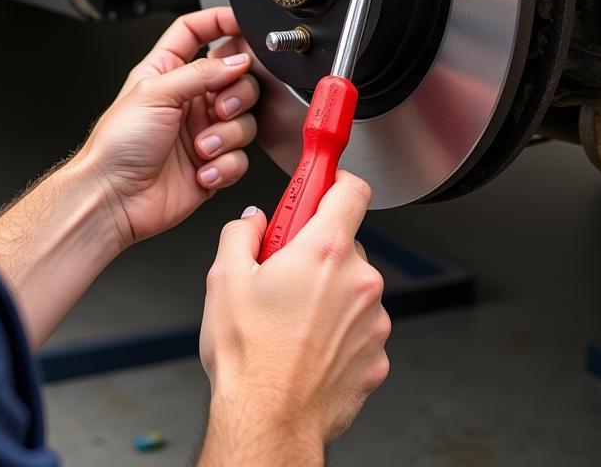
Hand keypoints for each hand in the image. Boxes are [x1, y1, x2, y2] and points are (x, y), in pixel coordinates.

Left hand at [73, 7, 259, 247]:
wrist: (113, 198)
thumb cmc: (116, 145)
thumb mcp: (154, 93)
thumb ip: (200, 73)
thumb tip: (237, 61)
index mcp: (167, 72)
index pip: (197, 32)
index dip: (220, 22)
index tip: (243, 23)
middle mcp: (188, 99)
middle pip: (235, 77)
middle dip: (236, 94)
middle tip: (220, 107)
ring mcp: (203, 131)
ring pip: (244, 120)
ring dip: (226, 135)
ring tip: (201, 147)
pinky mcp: (213, 164)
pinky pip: (241, 158)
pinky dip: (225, 165)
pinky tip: (202, 170)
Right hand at [198, 172, 389, 461]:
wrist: (267, 421)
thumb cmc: (248, 357)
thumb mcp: (224, 277)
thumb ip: (241, 233)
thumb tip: (251, 222)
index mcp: (324, 252)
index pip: (351, 189)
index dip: (335, 180)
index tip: (322, 182)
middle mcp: (359, 282)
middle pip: (344, 242)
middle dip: (316, 250)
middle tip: (282, 271)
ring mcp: (373, 322)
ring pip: (351, 288)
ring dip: (327, 294)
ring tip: (288, 319)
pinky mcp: (376, 358)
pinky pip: (358, 328)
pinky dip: (337, 331)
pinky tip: (304, 346)